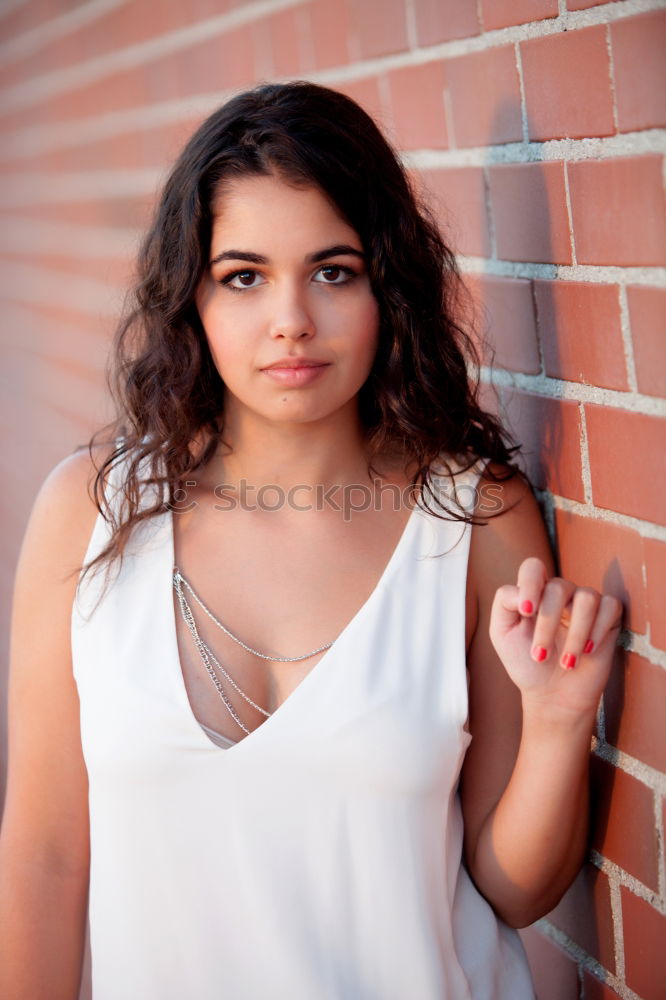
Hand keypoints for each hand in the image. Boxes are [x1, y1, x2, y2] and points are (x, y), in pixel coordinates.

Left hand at [489, 557, 622, 719]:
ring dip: (576, 634)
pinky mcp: (608, 617)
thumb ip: (504, 604)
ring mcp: (585, 604)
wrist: (553, 695)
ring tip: (566, 661)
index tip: (526, 612)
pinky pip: (610, 606)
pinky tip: (588, 651)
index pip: (533, 568)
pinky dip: (598, 631)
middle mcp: (561, 593)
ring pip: (587, 597)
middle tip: (540, 655)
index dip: (530, 584)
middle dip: (548, 624)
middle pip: (558, 587)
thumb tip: (522, 591)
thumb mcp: (502, 634)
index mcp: (534, 593)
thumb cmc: (526, 662)